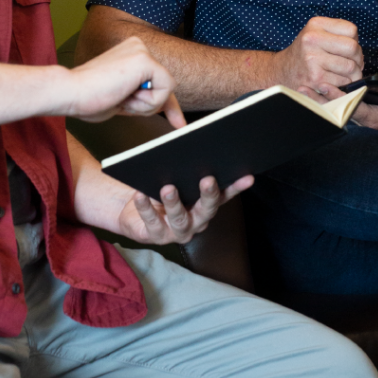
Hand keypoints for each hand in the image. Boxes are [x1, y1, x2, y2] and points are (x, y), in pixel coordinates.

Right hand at [65, 36, 185, 128]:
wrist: (72, 93)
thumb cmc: (89, 97)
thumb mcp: (124, 97)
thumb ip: (143, 96)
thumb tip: (167, 107)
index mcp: (132, 52)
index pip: (159, 80)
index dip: (169, 106)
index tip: (178, 123)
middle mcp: (139, 47)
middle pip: (164, 88)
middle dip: (148, 105)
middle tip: (121, 100)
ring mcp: (142, 51)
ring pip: (165, 91)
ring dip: (143, 105)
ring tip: (119, 96)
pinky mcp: (145, 60)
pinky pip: (164, 92)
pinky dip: (146, 102)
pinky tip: (125, 94)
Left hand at [118, 174, 254, 244]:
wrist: (130, 209)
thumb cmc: (155, 189)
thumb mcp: (173, 178)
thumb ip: (184, 167)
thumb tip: (190, 141)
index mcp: (203, 205)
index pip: (223, 195)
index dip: (236, 187)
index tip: (247, 176)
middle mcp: (194, 221)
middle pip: (206, 210)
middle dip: (208, 195)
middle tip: (207, 180)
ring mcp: (176, 231)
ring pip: (179, 219)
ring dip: (174, 203)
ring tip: (168, 188)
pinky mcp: (155, 235)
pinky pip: (151, 222)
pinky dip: (145, 208)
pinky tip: (141, 195)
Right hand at [273, 17, 363, 91]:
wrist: (281, 71)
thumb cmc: (303, 53)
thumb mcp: (315, 33)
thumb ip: (336, 33)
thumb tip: (359, 47)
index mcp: (315, 24)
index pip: (351, 29)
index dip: (354, 40)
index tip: (347, 49)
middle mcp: (312, 39)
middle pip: (353, 48)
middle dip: (357, 59)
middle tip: (351, 63)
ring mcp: (313, 59)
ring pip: (351, 67)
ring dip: (353, 74)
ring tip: (344, 74)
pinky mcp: (316, 78)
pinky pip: (343, 81)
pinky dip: (343, 84)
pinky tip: (335, 81)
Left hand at [301, 74, 377, 134]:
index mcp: (372, 116)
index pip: (351, 106)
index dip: (338, 97)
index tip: (326, 86)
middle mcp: (358, 116)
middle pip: (335, 109)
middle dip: (319, 99)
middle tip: (304, 88)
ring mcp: (351, 113)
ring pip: (330, 108)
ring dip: (315, 99)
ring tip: (299, 88)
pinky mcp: (348, 109)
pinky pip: (330, 105)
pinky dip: (319, 98)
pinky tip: (307, 89)